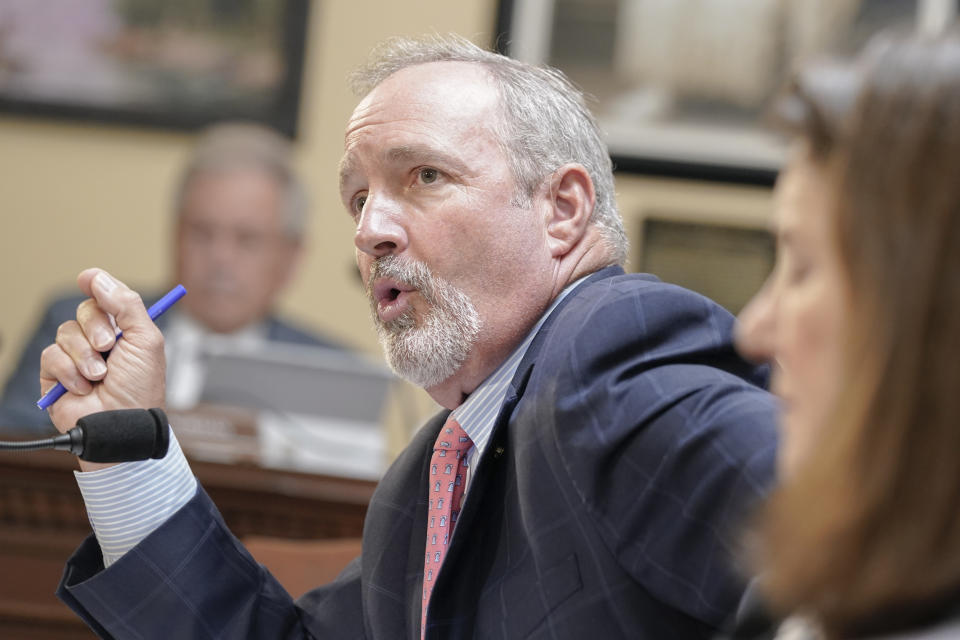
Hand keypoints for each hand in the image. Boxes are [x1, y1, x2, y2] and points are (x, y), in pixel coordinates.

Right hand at [39, 269, 165, 467]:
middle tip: (109, 347)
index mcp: (127, 332)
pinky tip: (83, 388)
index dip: (97, 286)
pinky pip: (50, 355)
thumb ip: (126, 304)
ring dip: (85, 355)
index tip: (88, 279)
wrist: (121, 425)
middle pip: (85, 310)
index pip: (107, 299)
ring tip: (99, 377)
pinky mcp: (55, 376)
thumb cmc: (140, 389)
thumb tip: (97, 277)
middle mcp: (101, 342)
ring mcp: (77, 358)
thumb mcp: (146, 340)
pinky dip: (68, 371)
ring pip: (66, 332)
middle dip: (96, 327)